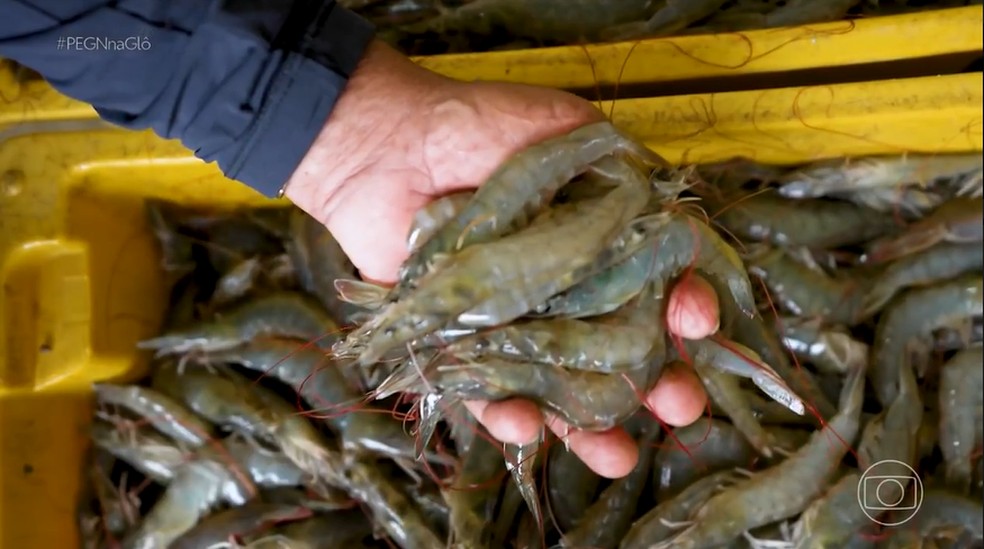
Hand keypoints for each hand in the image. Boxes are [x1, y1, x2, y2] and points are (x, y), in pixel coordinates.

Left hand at [284, 41, 716, 477]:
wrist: (388, 145)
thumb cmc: (478, 129)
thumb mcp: (565, 128)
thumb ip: (621, 165)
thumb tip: (676, 214)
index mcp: (595, 250)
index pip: (654, 289)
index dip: (682, 308)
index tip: (697, 320)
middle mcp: (559, 297)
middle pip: (617, 354)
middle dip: (656, 385)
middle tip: (682, 407)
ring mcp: (510, 328)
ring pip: (559, 391)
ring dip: (592, 428)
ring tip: (621, 456)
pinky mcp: (457, 349)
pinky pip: (483, 395)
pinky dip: (504, 415)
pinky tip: (526, 426)